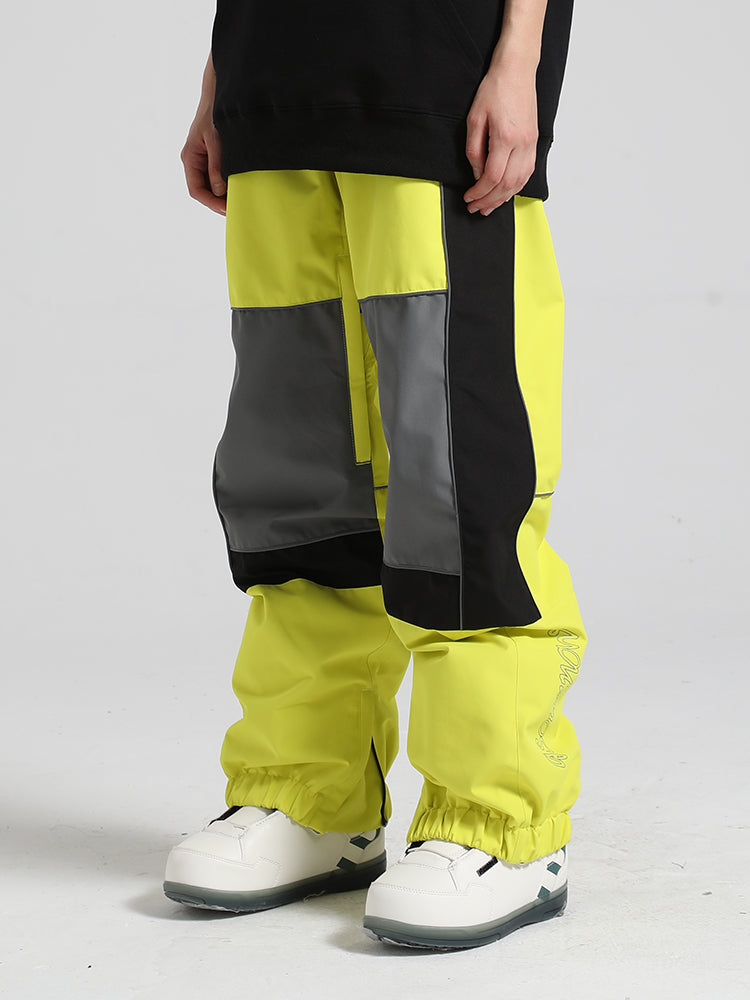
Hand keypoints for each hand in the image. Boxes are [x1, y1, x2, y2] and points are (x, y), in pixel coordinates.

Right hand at [181, 63, 226, 215]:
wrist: (219, 94)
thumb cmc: (214, 113)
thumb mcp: (216, 140)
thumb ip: (217, 165)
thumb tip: (218, 190)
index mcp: (190, 157)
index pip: (196, 190)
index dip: (211, 203)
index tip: (227, 210)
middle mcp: (195, 161)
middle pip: (204, 190)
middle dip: (218, 201)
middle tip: (237, 209)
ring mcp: (203, 160)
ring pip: (211, 185)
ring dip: (224, 194)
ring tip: (240, 200)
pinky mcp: (214, 157)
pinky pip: (218, 176)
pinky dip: (228, 184)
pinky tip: (240, 187)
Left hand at [462, 61, 538, 215]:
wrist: (517, 70)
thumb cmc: (495, 89)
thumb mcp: (474, 118)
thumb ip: (474, 150)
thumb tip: (477, 174)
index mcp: (505, 137)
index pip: (492, 177)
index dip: (479, 192)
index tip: (469, 198)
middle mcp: (522, 143)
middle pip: (506, 184)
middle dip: (489, 200)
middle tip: (476, 208)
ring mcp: (531, 143)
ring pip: (519, 182)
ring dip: (503, 198)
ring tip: (489, 206)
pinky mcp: (534, 141)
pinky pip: (527, 172)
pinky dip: (516, 187)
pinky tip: (506, 192)